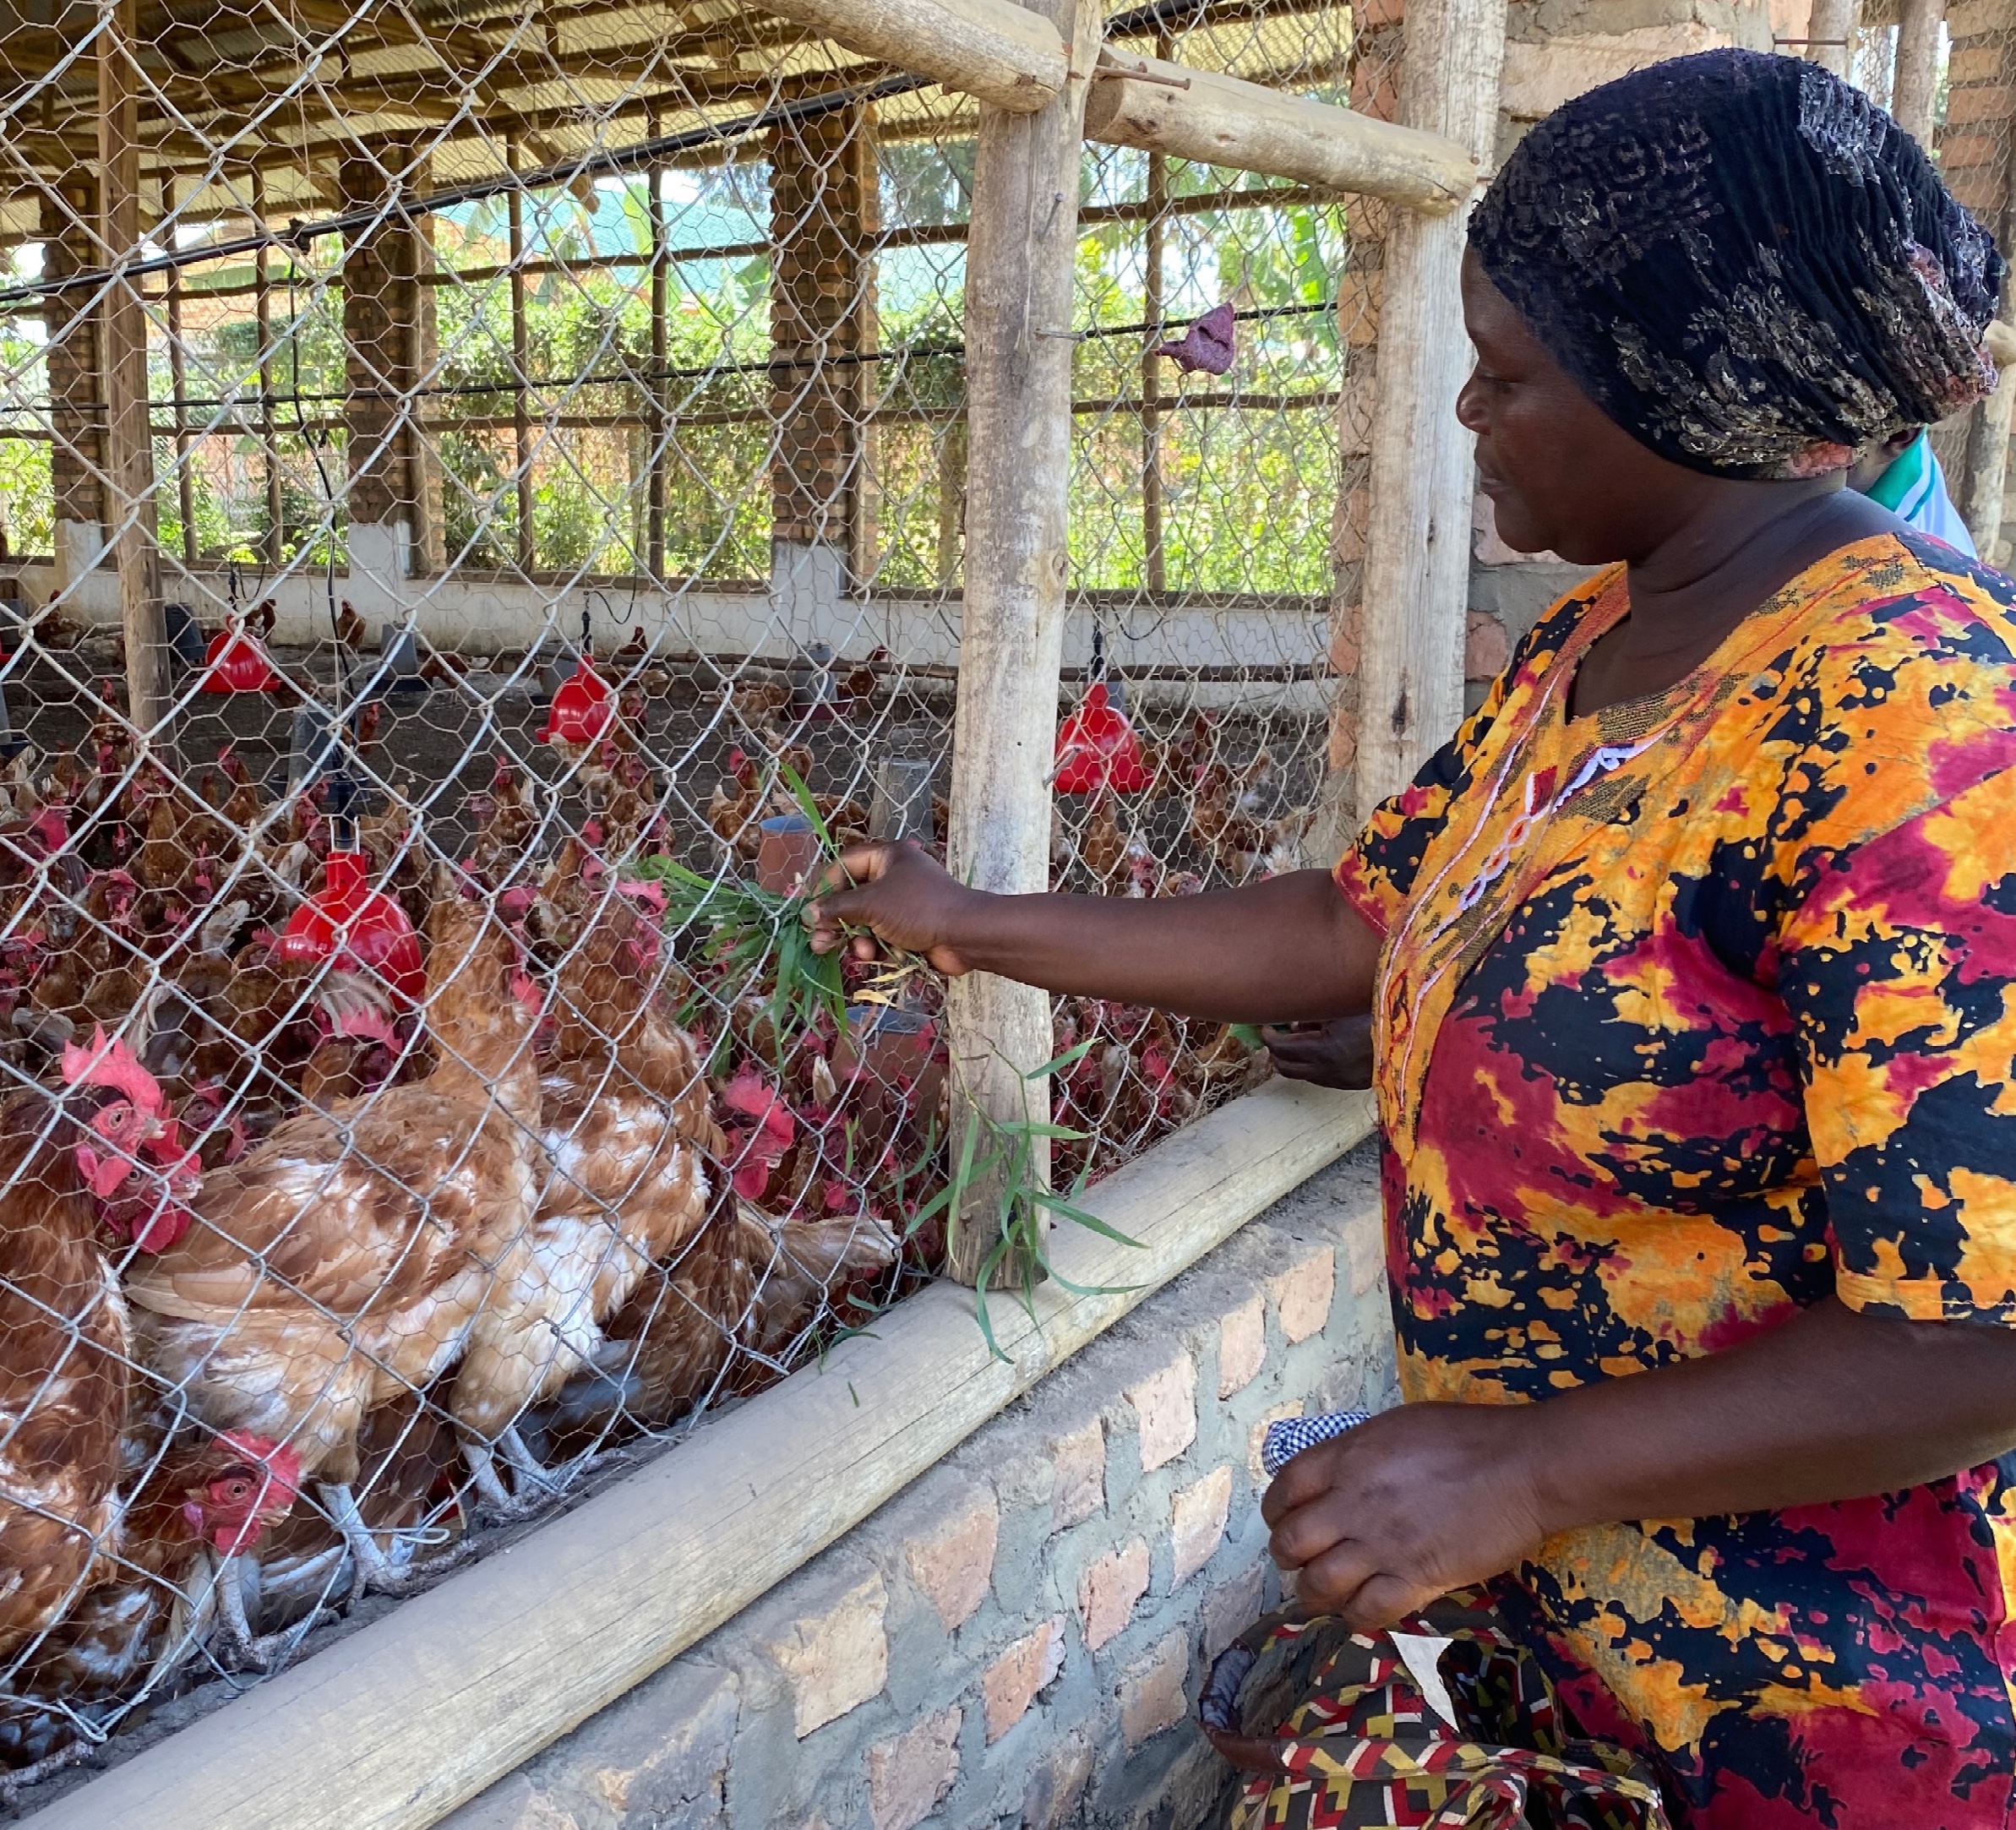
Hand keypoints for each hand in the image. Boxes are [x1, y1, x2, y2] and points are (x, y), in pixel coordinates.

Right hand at [804, 840, 978, 976]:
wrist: (965, 935)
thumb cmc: (918, 908)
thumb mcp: (871, 904)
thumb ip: (837, 908)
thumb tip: (808, 913)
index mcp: (887, 856)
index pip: (844, 865)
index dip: (824, 887)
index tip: (810, 910)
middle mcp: (894, 876)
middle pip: (852, 898)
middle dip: (837, 922)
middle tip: (818, 942)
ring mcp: (903, 904)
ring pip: (865, 921)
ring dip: (858, 939)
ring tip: (860, 953)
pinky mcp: (910, 929)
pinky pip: (882, 936)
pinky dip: (876, 947)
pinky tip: (875, 956)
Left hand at [1262, 1403, 1549, 1628]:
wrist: (1521, 1466)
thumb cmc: (1468, 1436)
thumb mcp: (1397, 1426)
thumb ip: (1360, 1453)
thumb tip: (1341, 1472)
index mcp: (1348, 1457)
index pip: (1285, 1488)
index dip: (1276, 1511)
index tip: (1285, 1521)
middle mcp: (1353, 1502)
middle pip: (1292, 1541)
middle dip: (1288, 1557)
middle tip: (1302, 1562)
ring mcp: (1382, 1544)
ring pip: (1319, 1584)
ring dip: (1314, 1594)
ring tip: (1323, 1595)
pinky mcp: (1415, 1579)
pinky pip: (1367, 1611)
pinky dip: (1356, 1618)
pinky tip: (1360, 1613)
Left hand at [1263, 1014, 1372, 1088]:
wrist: (1413, 1038)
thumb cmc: (1379, 1015)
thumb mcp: (1342, 1010)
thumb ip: (1314, 1017)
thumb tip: (1293, 1023)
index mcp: (1325, 1049)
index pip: (1282, 1048)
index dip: (1269, 1036)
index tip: (1266, 1026)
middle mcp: (1329, 1070)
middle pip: (1285, 1068)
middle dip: (1275, 1052)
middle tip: (1274, 1035)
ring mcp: (1340, 1081)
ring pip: (1301, 1076)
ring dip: (1292, 1060)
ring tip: (1296, 1040)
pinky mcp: (1350, 1085)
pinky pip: (1319, 1078)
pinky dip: (1311, 1065)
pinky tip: (1319, 1049)